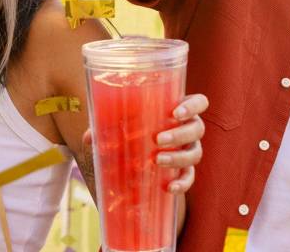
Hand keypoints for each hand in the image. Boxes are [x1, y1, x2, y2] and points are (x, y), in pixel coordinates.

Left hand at [79, 94, 208, 193]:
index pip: (200, 102)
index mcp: (180, 110)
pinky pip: (190, 177)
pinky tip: (169, 188)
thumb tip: (90, 138)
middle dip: (180, 134)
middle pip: (197, 128)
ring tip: (158, 160)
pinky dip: (182, 183)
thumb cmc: (137, 131)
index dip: (193, 106)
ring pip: (196, 152)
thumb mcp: (124, 125)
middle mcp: (190, 129)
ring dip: (178, 157)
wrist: (142, 158)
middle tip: (158, 139)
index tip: (176, 112)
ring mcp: (190, 150)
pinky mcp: (185, 171)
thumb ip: (108, 126)